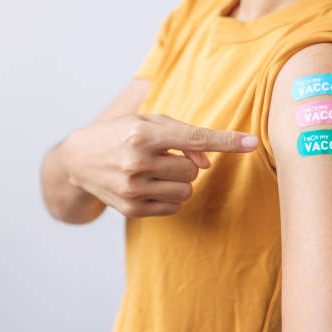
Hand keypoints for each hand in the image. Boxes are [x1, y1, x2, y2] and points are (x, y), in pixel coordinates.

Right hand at [59, 114, 257, 217]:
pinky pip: (173, 207)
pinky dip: (169, 196)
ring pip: (186, 191)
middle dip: (188, 165)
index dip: (226, 141)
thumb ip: (182, 136)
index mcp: (142, 133)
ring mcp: (132, 188)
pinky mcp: (131, 209)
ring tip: (157, 171)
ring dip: (179, 182)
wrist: (79, 159)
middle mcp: (136, 161)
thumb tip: (207, 164)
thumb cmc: (119, 134)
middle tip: (166, 157)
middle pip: (193, 171)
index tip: (252, 142)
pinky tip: (149, 185)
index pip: (194, 138)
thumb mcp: (148, 122)